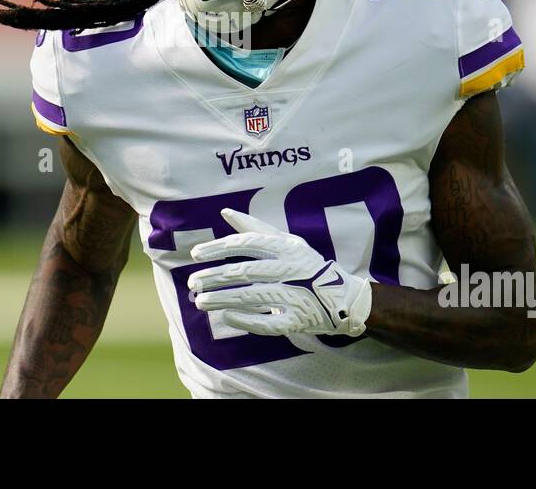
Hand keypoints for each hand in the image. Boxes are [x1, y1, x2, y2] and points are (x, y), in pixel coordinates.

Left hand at [187, 208, 372, 336]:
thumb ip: (255, 227)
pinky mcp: (297, 320)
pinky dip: (245, 320)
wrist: (343, 297)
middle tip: (193, 283)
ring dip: (222, 299)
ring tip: (200, 301)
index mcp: (286, 248)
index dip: (218, 248)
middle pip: (244, 272)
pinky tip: (225, 316)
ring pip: (251, 297)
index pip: (246, 244)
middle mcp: (290, 270)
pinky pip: (267, 323)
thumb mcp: (286, 241)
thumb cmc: (307, 265)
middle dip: (214, 277)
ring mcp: (295, 296)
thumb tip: (225, 212)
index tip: (195, 255)